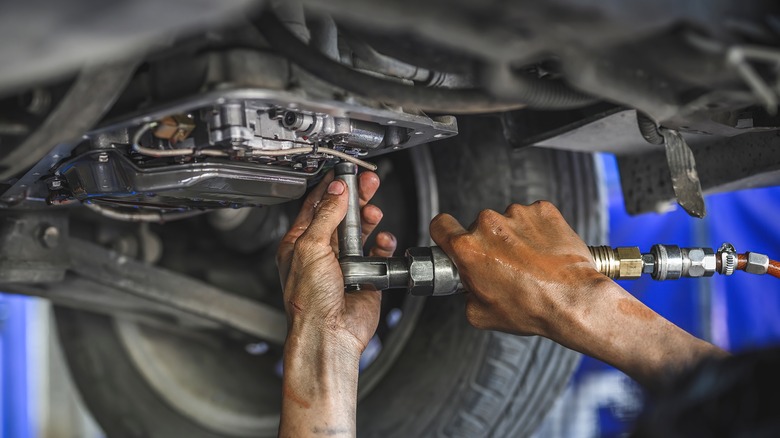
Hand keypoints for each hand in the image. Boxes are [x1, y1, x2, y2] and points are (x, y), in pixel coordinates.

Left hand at [277, 170, 395, 437]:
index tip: (344, 173)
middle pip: (340, 215)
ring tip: (374, 211)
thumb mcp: (311, 248)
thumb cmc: (309, 302)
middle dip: (355, 198)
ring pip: (360, 232)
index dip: (330, 188)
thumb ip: (325, 215)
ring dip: (368, 220)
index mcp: (300, 244)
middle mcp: (321, 253)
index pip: (315, 206)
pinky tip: (382, 240)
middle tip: (368, 183)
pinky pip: (377, 253)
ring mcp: (344, 264)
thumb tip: (336, 191)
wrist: (329, 334)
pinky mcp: (365, 276)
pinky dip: (382, 244)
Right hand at [430, 201, 606, 338]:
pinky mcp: (543, 210)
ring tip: (532, 262)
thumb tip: (469, 284)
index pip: (440, 225)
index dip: (444, 233)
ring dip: (514, 237)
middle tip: (506, 266)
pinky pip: (533, 217)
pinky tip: (545, 252)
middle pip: (478, 227)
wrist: (575, 300)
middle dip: (489, 244)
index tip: (452, 239)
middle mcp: (489, 225)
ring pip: (507, 221)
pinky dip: (537, 230)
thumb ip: (466, 291)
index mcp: (469, 248)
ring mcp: (518, 214)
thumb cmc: (532, 308)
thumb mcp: (481, 314)